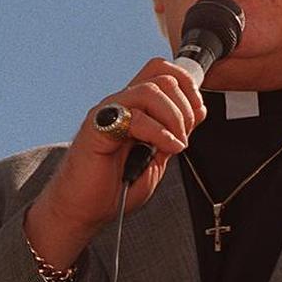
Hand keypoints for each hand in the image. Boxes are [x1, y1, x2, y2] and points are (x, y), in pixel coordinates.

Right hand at [25, 58, 205, 267]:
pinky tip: (166, 149)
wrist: (84, 210)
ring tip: (175, 144)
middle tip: (184, 135)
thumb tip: (197, 110)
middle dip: (185, 105)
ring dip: (174, 117)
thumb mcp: (159, 157)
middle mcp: (121, 104)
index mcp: (135, 107)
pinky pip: (134, 116)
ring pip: (151, 90)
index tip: (197, 114)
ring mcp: (108, 112)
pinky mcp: (96, 127)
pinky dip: (159, 132)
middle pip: (162, 75)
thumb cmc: (116, 186)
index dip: (188, 85)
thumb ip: (175, 132)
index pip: (163, 71)